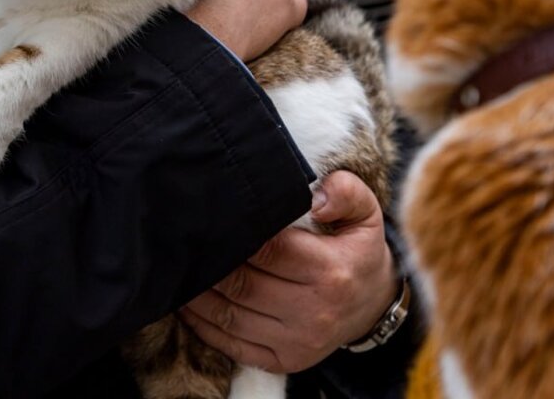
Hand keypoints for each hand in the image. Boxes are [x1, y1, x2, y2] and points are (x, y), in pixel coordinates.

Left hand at [180, 171, 396, 372]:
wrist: (372, 304)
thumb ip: (345, 192)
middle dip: (210, 263)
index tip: (214, 217)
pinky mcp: (285, 361)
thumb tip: (315, 198)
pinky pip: (232, 345)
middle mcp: (314, 311)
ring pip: (230, 316)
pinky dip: (204, 325)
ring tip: (181, 269)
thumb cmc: (357, 250)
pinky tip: (189, 303)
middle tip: (186, 241)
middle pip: (243, 284)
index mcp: (331, 271)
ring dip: (198, 294)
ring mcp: (298, 341)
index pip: (268, 250)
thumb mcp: (366, 213)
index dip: (237, 233)